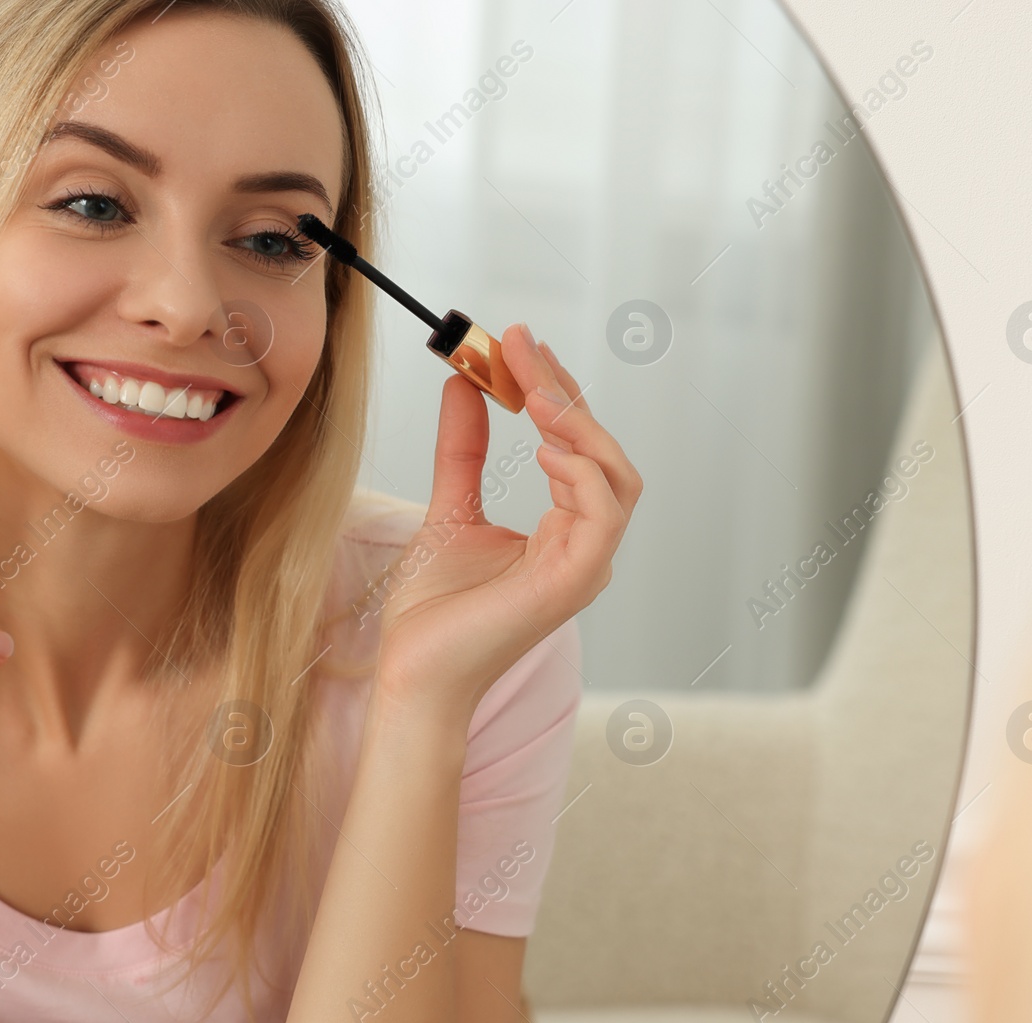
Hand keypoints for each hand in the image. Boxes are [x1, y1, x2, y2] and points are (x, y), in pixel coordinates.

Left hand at [371, 323, 641, 723]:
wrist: (413, 669)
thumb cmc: (432, 610)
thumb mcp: (449, 508)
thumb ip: (463, 450)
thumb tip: (462, 386)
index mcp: (563, 530)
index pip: (577, 446)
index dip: (555, 389)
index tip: (519, 343)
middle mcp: (584, 545)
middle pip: (602, 451)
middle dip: (565, 392)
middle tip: (521, 346)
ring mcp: (584, 565)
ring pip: (617, 478)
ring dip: (578, 426)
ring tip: (531, 391)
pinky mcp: (572, 582)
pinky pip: (603, 516)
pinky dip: (581, 473)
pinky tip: (542, 446)